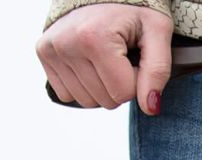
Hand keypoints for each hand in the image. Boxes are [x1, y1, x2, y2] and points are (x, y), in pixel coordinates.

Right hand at [37, 4, 173, 114]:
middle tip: (121, 56)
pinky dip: (83, 85)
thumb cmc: (133, 10)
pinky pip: (67, 94)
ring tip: (105, 57)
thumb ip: (158, 71)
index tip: (135, 56)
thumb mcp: (157, 31)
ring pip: (87, 102)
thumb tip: (150, 108)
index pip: (124, 93)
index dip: (137, 79)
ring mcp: (51, 49)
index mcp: (94, 38)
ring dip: (102, 86)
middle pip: (106, 101)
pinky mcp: (43, 53)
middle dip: (120, 84)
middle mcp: (67, 44)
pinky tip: (89, 61)